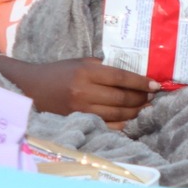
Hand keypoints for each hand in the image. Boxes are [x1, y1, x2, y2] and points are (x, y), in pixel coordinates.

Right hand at [11, 56, 153, 126]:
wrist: (32, 88)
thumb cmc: (59, 72)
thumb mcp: (80, 62)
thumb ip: (103, 67)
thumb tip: (131, 75)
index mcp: (86, 72)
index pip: (121, 78)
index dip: (141, 83)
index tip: (156, 85)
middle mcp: (84, 91)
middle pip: (122, 98)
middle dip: (141, 99)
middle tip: (151, 97)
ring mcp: (81, 109)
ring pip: (117, 114)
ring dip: (135, 112)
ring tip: (145, 108)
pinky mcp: (78, 121)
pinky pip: (106, 125)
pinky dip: (122, 124)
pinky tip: (130, 120)